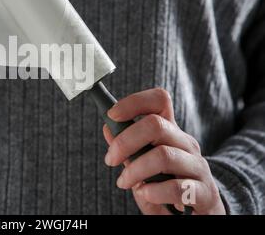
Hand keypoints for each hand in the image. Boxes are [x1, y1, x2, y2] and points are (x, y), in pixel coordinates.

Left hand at [103, 88, 225, 214]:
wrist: (201, 213)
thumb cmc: (167, 185)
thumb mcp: (144, 164)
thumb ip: (128, 149)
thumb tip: (108, 128)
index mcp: (171, 133)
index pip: (159, 101)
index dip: (134, 102)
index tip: (112, 115)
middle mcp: (186, 144)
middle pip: (156, 125)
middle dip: (125, 141)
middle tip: (110, 159)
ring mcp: (197, 167)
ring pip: (163, 155)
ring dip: (135, 170)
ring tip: (124, 182)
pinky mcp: (204, 193)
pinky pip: (177, 187)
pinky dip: (154, 192)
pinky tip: (145, 194)